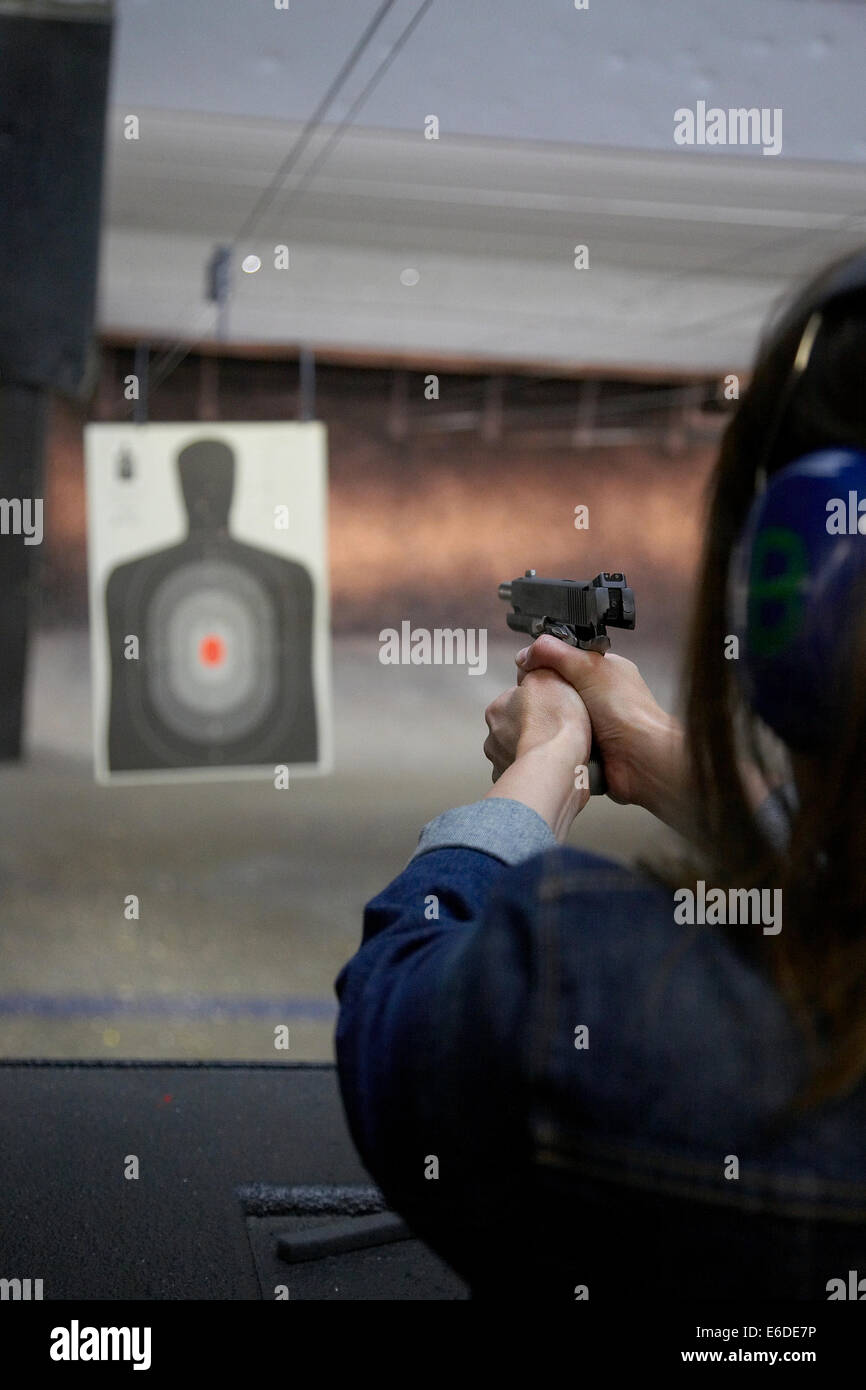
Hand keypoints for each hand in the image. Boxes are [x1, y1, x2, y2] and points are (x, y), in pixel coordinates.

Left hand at [484, 666, 590, 781]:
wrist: (558, 765)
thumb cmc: (555, 723)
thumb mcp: (550, 675)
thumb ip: (537, 666)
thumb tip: (534, 661)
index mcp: (497, 709)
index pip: (516, 699)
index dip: (539, 700)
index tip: (554, 705)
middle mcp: (493, 737)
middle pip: (517, 726)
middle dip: (535, 726)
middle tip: (558, 727)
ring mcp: (501, 762)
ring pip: (520, 750)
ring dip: (536, 748)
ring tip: (559, 748)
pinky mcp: (514, 783)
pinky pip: (527, 772)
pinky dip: (538, 769)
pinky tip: (553, 765)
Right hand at [516, 635, 689, 831]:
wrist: (640, 759)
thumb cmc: (627, 711)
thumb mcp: (588, 668)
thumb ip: (556, 653)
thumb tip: (527, 652)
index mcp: (605, 670)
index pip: (566, 658)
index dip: (546, 662)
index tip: (528, 668)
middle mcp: (600, 695)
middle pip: (558, 687)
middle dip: (545, 692)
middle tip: (532, 696)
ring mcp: (594, 721)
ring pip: (557, 714)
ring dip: (548, 718)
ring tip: (537, 719)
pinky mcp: (588, 746)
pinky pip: (561, 738)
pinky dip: (554, 739)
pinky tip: (547, 738)